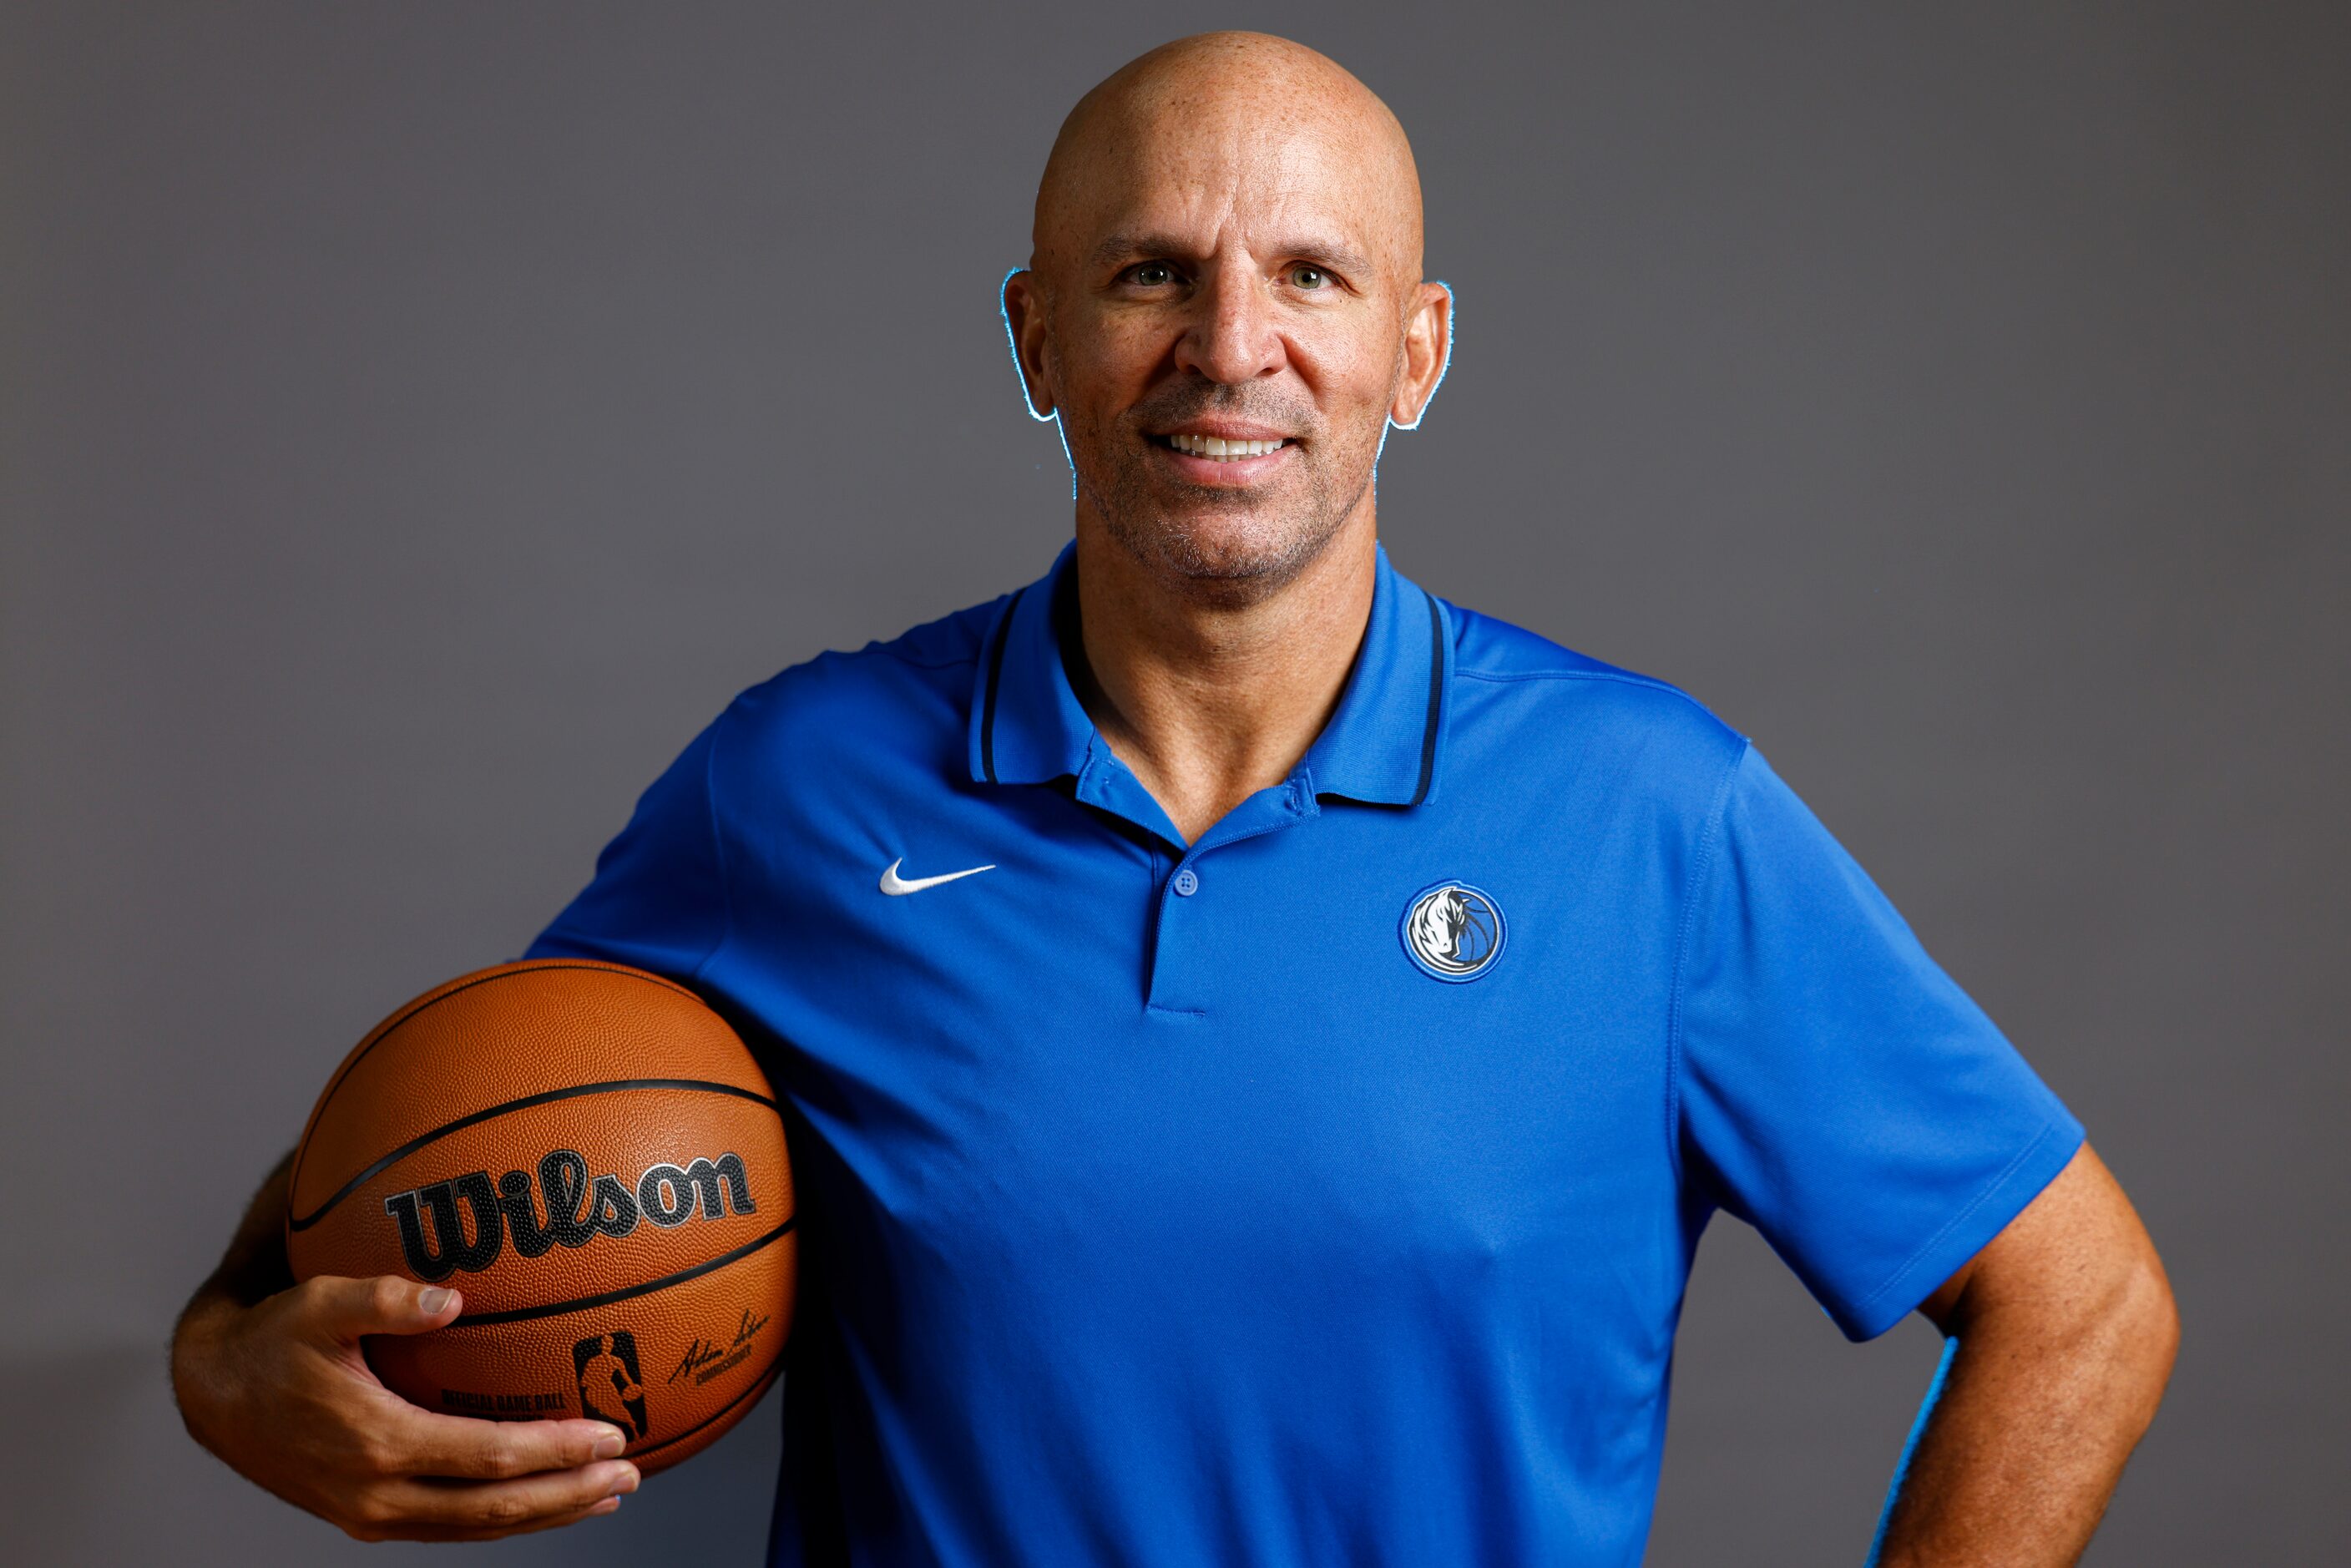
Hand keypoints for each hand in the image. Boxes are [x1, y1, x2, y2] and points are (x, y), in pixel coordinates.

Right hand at [172, 1274, 640, 1540]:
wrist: (212, 1393)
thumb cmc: (272, 1340)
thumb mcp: (319, 1302)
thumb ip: (384, 1297)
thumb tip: (452, 1297)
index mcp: (376, 1441)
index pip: (490, 1457)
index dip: (556, 1450)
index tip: (612, 1434)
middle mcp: (376, 1492)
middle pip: (495, 1507)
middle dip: (570, 1494)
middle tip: (630, 1474)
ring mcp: (370, 1514)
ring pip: (476, 1528)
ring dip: (546, 1514)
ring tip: (605, 1495)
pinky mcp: (366, 1518)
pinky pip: (450, 1528)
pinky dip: (503, 1519)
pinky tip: (541, 1502)